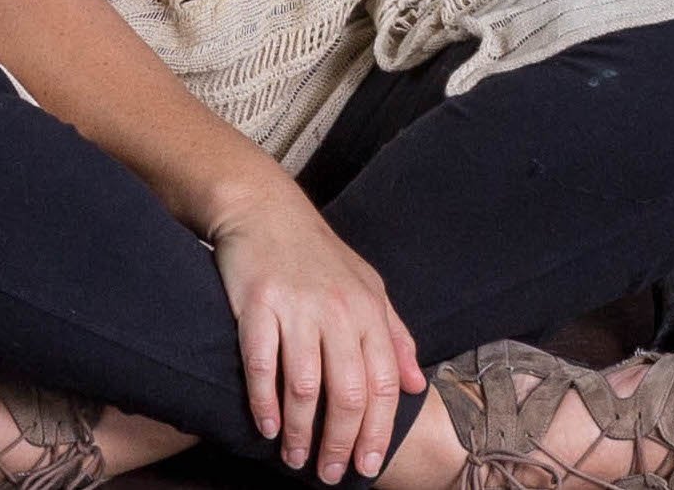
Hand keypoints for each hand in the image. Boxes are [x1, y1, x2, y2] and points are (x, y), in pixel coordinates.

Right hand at [211, 190, 425, 482]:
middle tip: (330, 473)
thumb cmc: (318, 254)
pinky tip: (267, 428)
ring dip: (300, 433)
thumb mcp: (368, 286)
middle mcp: (337, 310)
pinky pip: (262, 366)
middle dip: (340, 444)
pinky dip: (264, 404)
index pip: (383, 383)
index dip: (377, 430)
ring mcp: (297, 308)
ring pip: (304, 388)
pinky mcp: (258, 306)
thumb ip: (394, 335)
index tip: (367, 466)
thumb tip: (416, 384)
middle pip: (347, 394)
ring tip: (295, 459)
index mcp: (368, 309)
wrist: (266, 210)